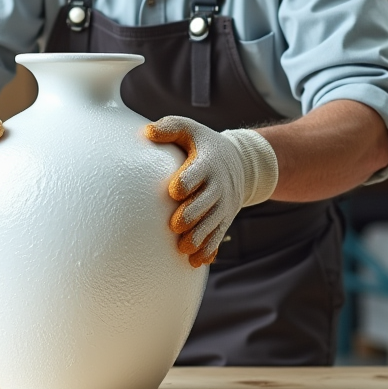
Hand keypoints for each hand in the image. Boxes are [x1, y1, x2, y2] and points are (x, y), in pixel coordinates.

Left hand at [145, 116, 277, 266]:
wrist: (240, 163)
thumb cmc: (203, 145)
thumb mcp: (190, 129)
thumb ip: (170, 127)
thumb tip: (147, 132)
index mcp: (207, 162)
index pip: (198, 172)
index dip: (187, 182)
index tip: (174, 191)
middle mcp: (218, 185)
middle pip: (206, 202)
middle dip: (192, 215)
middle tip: (175, 225)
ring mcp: (223, 204)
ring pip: (213, 223)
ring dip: (199, 237)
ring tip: (183, 248)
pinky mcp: (224, 219)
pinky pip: (218, 236)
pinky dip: (209, 249)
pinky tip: (196, 261)